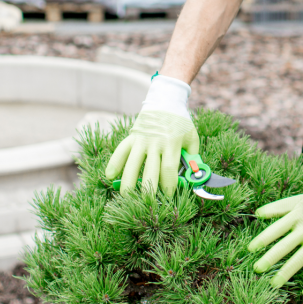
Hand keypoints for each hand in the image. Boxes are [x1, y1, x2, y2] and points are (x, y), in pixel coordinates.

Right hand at [104, 75, 197, 195]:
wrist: (165, 100)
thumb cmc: (181, 123)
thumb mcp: (192, 137)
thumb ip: (193, 157)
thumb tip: (193, 178)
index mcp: (173, 143)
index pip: (168, 169)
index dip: (168, 185)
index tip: (168, 196)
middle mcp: (156, 142)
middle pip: (149, 170)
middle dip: (148, 189)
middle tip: (147, 203)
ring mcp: (142, 139)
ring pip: (132, 163)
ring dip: (128, 181)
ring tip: (126, 195)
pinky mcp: (132, 136)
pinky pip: (121, 150)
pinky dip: (114, 162)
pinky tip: (109, 175)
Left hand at [248, 172, 302, 295]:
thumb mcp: (298, 201)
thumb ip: (278, 207)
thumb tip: (257, 213)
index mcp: (297, 216)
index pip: (276, 229)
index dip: (263, 239)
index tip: (250, 249)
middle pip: (286, 245)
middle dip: (271, 257)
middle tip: (257, 269)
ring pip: (300, 258)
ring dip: (287, 271)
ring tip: (273, 284)